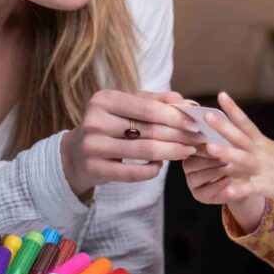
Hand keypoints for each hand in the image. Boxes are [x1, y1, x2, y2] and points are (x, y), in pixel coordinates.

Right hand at [61, 89, 203, 196]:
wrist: (76, 155)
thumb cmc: (110, 125)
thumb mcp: (129, 107)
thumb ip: (158, 101)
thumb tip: (190, 104)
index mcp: (104, 99)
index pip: (148, 107)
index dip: (175, 115)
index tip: (195, 121)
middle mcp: (95, 121)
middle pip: (148, 129)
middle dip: (178, 134)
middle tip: (198, 138)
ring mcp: (93, 146)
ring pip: (144, 151)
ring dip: (172, 152)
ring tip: (188, 151)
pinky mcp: (95, 169)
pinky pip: (134, 173)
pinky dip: (153, 170)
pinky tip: (161, 165)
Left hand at [185, 92, 273, 218]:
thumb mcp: (272, 152)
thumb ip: (253, 148)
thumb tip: (234, 141)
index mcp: (262, 143)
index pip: (245, 122)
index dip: (232, 109)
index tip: (220, 94)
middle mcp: (261, 152)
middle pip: (240, 136)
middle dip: (222, 126)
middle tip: (206, 115)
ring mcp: (263, 169)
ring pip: (242, 159)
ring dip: (226, 152)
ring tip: (209, 147)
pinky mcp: (268, 186)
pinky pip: (250, 188)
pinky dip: (238, 190)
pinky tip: (225, 190)